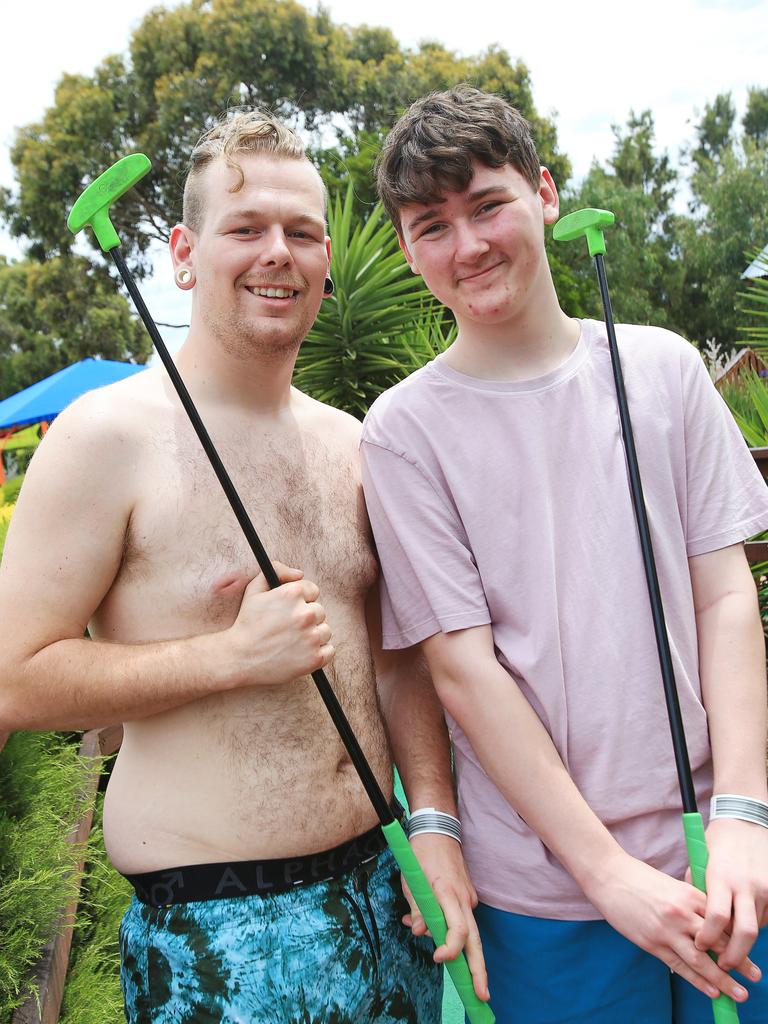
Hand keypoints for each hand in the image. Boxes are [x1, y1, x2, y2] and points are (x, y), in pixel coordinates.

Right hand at [227, 562, 334, 685]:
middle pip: (320, 611)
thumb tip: (300, 574)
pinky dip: (319, 652)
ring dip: (313, 635)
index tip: (290, 610)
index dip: (301, 600)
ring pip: (325, 631)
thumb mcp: (254, 590)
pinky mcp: (314, 658)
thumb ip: (277, 570)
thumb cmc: (246, 624)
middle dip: (306, 618)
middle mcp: (305, 614)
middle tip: (288, 628)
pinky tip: (301, 653)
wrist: (239, 659)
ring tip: (292, 642)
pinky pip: (329, 650)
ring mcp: (311, 637)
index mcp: (293, 594)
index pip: (313, 591)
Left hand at [401, 833, 489, 1001]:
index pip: (458, 929)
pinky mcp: (467, 897)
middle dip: (478, 969)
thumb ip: (416, 908)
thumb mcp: (411, 881)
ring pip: (467, 932)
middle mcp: (463, 898)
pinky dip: (447, 928)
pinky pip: (459, 920)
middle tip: (481, 995)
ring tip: (439, 951)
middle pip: (475, 940)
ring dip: (454, 948)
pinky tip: (426, 925)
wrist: (437, 830)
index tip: (439, 957)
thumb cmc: (421, 855)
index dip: (451, 948)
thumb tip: (418, 931)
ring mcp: (467, 898)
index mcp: (448, 893)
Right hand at [587, 850, 756, 1001]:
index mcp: (690, 895)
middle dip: (739, 962)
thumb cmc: (639, 878)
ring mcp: (666, 929)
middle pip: (718, 942)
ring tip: (740, 994)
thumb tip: (710, 925)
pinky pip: (679, 966)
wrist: (608, 875)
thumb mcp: (671, 885)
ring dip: (723, 980)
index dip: (739, 939)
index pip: (723, 921)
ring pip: (701, 960)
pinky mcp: (651, 942)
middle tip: (756, 977)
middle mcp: (682, 913)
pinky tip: (711, 991)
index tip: (750, 952)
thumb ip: (690, 903)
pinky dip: (697, 981)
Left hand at [693, 817, 767, 972]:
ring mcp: (764, 888)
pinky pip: (766, 917)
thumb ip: (697, 889)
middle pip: (744, 933)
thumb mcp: (700, 862)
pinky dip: (755, 922)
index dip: (708, 938)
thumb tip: (691, 919)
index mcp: (720, 877)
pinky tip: (744, 918)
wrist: (745, 821)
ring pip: (756, 927)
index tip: (700, 947)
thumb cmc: (717, 842)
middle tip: (724, 965)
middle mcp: (745, 885)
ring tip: (730, 938)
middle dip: (735, 955)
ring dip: (743, 938)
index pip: (716, 918)